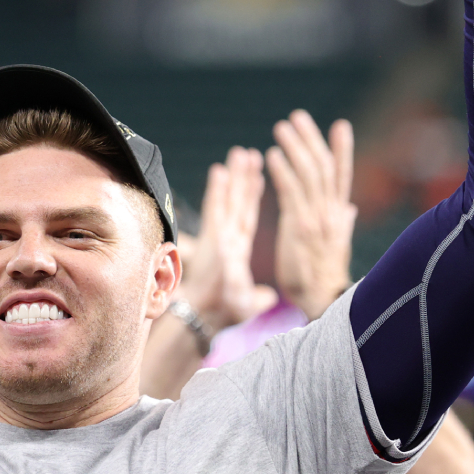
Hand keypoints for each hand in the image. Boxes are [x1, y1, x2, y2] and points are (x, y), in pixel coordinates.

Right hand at [180, 147, 277, 331]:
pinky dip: (218, 190)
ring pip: (229, 200)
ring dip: (234, 177)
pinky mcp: (213, 238)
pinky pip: (217, 208)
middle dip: (243, 178)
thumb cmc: (222, 314)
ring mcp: (220, 237)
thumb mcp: (246, 305)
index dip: (252, 198)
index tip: (258, 176)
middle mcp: (228, 240)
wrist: (206, 319)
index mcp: (238, 252)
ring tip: (238, 154)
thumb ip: (256, 298)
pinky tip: (219, 171)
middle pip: (239, 203)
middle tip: (248, 154)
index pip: (248, 219)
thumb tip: (267, 297)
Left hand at [267, 110, 355, 320]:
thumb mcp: (334, 245)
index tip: (340, 125)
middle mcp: (331, 213)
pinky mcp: (298, 228)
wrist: (321, 304)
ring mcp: (316, 219)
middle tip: (297, 116)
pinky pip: (290, 193)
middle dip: (311, 139)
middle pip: (323, 166)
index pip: (342, 175)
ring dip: (295, 148)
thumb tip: (349, 208)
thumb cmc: (322, 278)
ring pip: (308, 174)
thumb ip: (341, 223)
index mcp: (339, 216)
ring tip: (281, 127)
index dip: (342, 150)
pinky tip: (271, 155)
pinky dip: (282, 171)